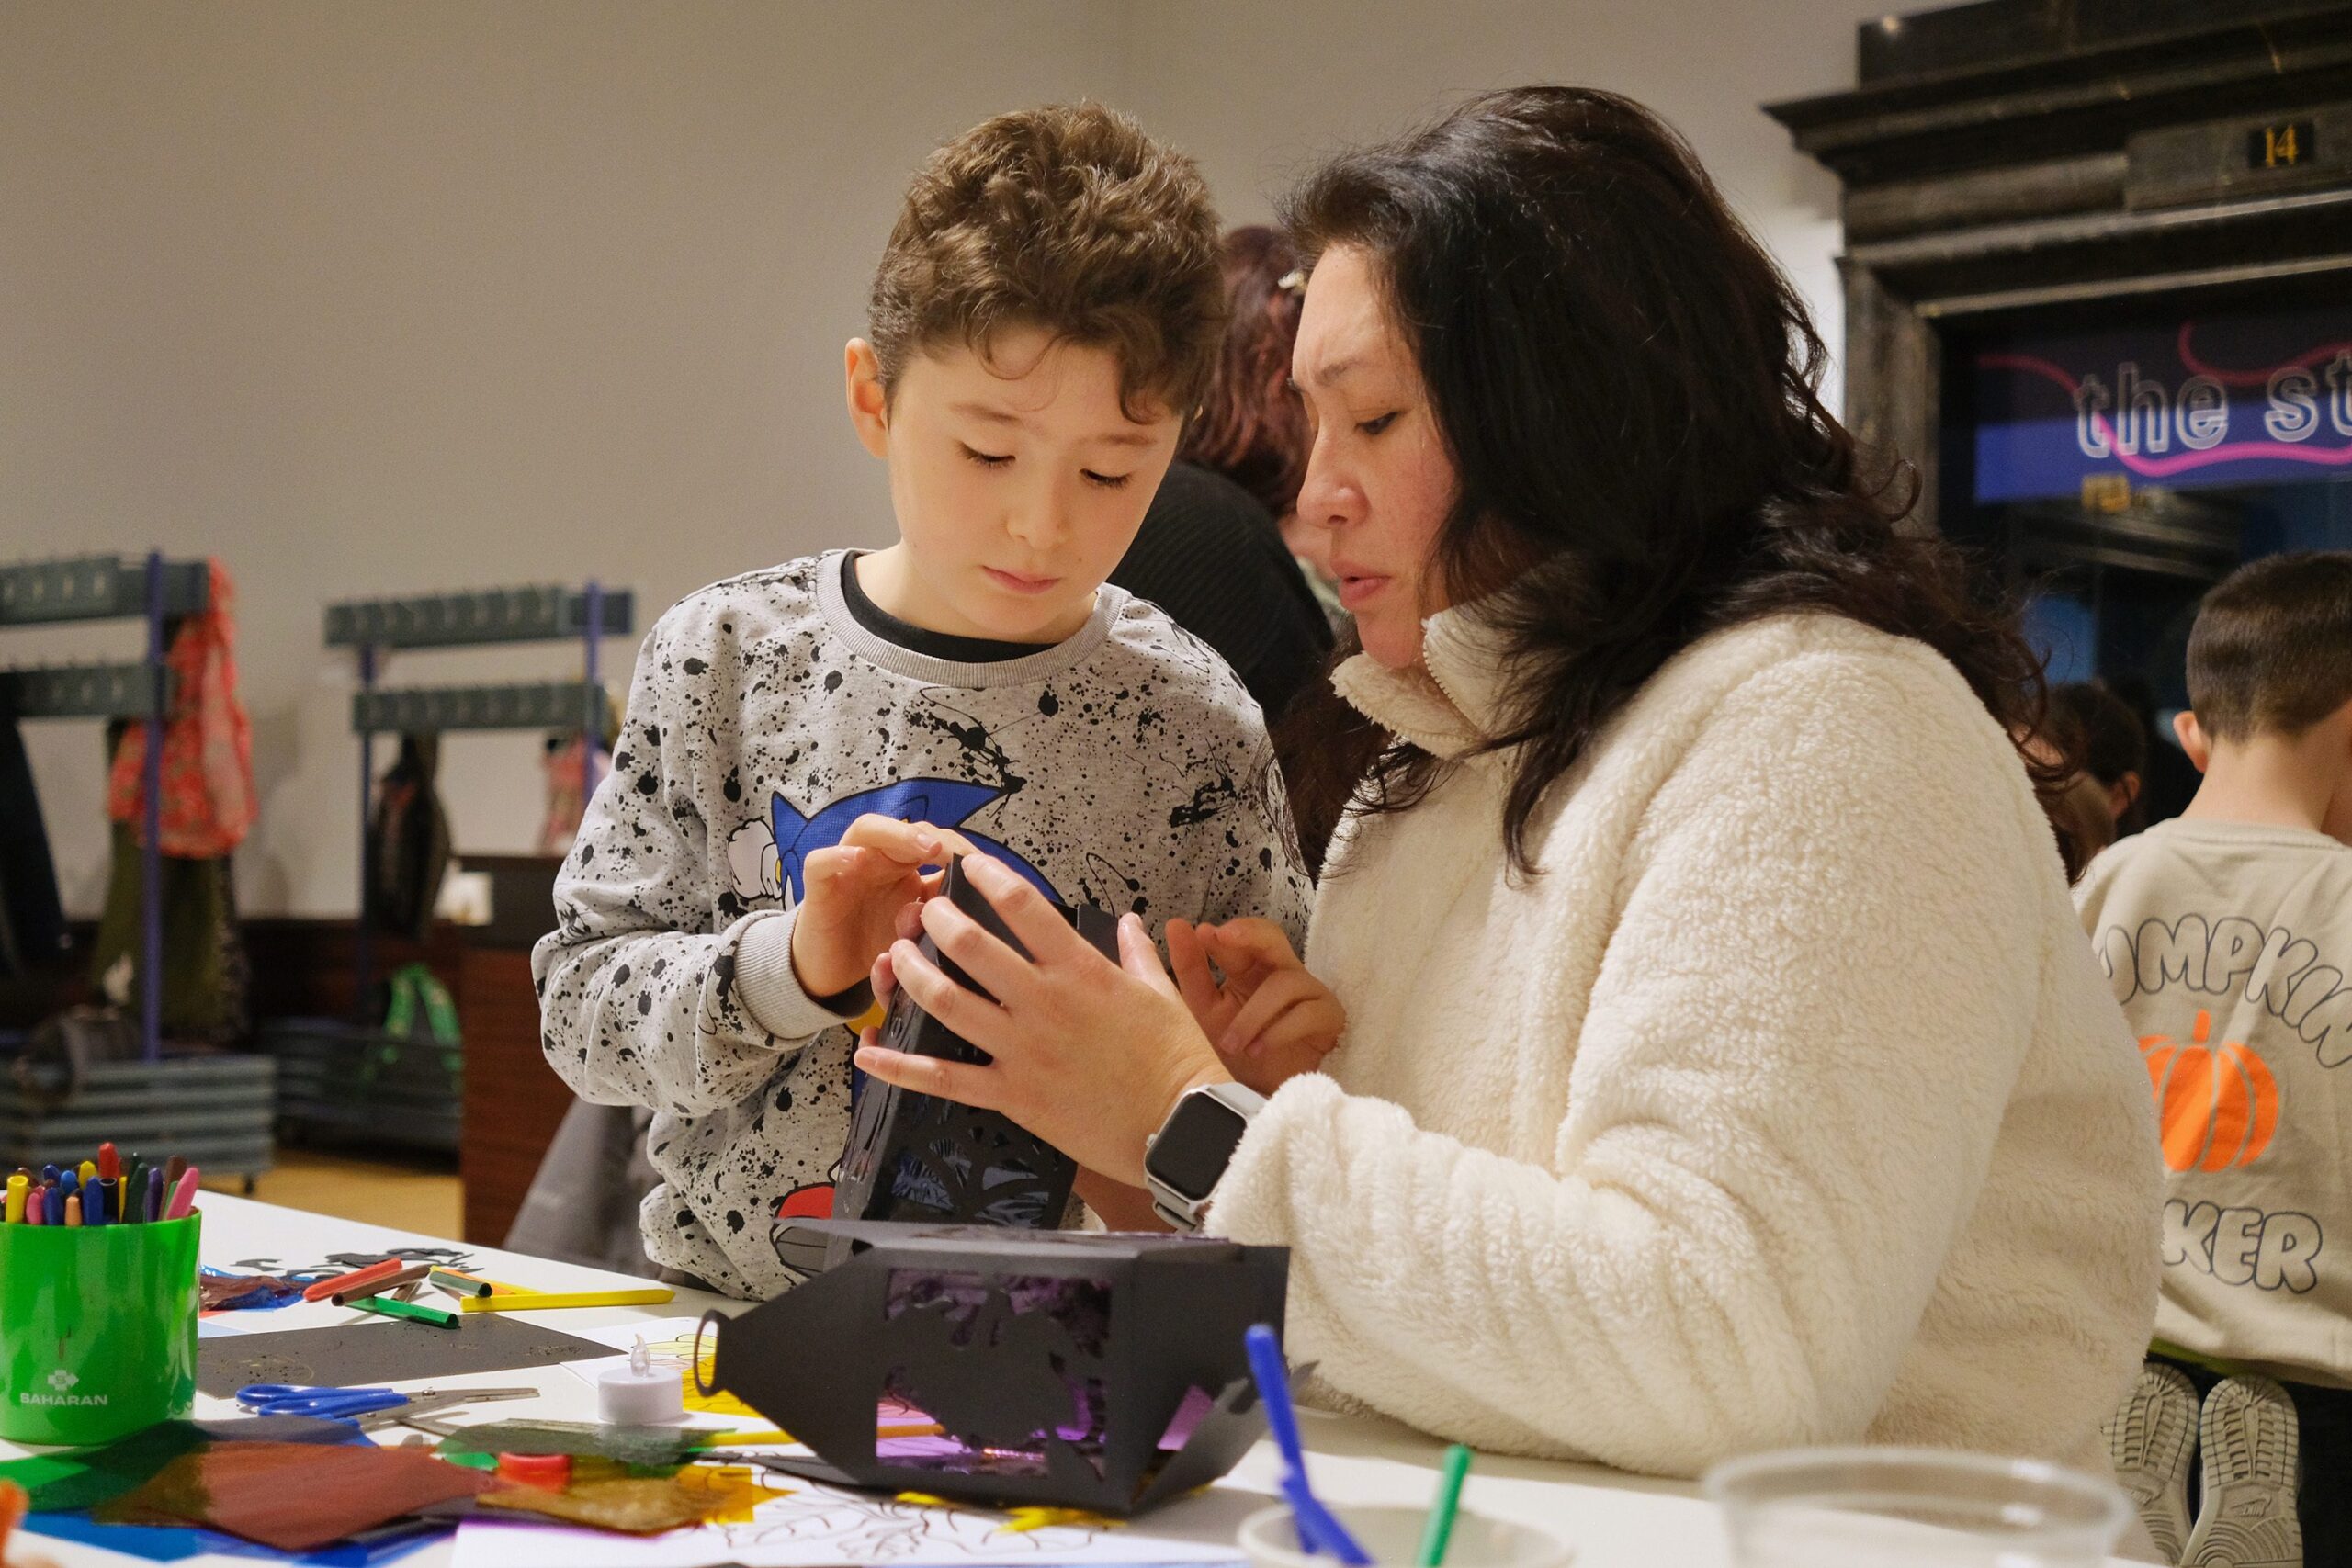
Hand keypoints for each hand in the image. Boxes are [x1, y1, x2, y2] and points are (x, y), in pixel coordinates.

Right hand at [789, 816, 972, 999]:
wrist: (832, 972)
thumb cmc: (877, 943)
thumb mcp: (918, 932)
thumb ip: (943, 912)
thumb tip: (983, 902)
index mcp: (906, 866)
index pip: (935, 841)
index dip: (960, 849)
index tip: (985, 868)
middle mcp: (879, 858)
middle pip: (906, 829)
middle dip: (936, 837)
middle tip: (958, 855)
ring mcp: (848, 868)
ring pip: (867, 829)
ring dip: (898, 834)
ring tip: (925, 848)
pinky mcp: (818, 887)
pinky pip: (820, 861)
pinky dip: (837, 856)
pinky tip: (856, 859)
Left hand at [852, 853, 1229, 1187]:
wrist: (1180, 1128)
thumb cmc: (1177, 1060)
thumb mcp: (1162, 995)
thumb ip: (1137, 953)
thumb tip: (1128, 922)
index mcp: (1082, 971)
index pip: (1023, 907)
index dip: (989, 877)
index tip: (968, 864)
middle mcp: (1044, 1003)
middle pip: (973, 947)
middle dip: (939, 920)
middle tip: (923, 910)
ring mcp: (1022, 1049)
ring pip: (948, 1003)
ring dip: (913, 975)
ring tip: (895, 956)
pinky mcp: (1012, 1094)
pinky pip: (945, 1079)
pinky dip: (901, 1067)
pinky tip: (869, 1054)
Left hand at [1167, 917, 1344, 1095]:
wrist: (1263, 1100)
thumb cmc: (1237, 1052)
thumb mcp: (1206, 1012)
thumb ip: (1192, 971)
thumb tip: (1176, 925)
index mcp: (1251, 969)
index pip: (1244, 937)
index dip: (1227, 932)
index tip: (1203, 933)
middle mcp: (1282, 973)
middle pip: (1273, 938)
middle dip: (1250, 934)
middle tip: (1223, 937)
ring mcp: (1309, 992)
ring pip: (1285, 983)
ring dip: (1253, 1015)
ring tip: (1232, 1044)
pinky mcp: (1329, 1017)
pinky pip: (1307, 1013)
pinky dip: (1278, 1032)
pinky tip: (1258, 1051)